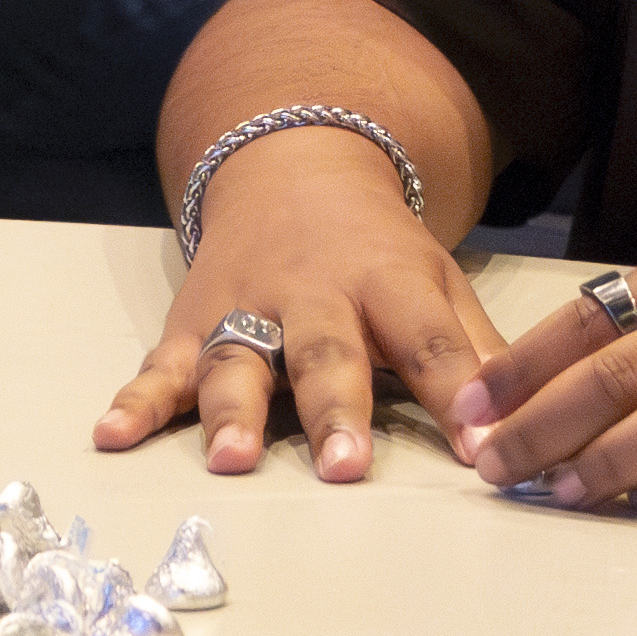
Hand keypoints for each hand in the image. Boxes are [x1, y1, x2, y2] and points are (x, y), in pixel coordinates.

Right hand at [100, 133, 484, 481]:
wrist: (292, 168)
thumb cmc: (377, 250)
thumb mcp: (437, 280)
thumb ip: (476, 349)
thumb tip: (525, 420)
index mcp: (386, 281)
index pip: (428, 338)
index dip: (456, 395)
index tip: (482, 452)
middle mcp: (313, 291)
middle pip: (324, 351)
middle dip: (334, 408)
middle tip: (344, 467)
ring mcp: (245, 306)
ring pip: (238, 358)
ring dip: (232, 411)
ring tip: (231, 461)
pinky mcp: (193, 323)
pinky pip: (161, 365)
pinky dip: (135, 400)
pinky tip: (112, 435)